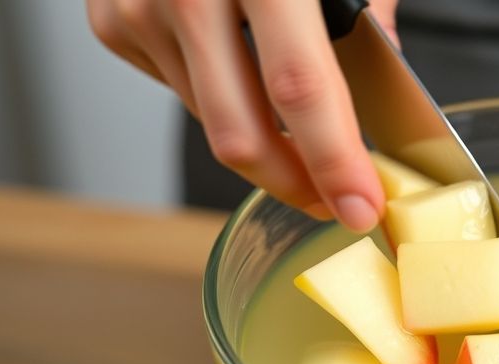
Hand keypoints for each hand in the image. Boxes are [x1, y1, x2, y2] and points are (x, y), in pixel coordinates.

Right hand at [86, 0, 400, 231]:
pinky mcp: (114, 24)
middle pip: (241, 135)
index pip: (301, 90)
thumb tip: (384, 78)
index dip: (333, 162)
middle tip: (334, 197)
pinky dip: (221, 96)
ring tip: (296, 123)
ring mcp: (140, 10)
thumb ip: (369, 6)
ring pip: (212, 123)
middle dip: (295, 184)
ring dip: (264, 140)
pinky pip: (182, 92)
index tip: (361, 208)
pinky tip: (237, 64)